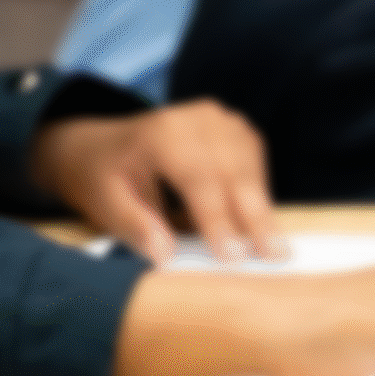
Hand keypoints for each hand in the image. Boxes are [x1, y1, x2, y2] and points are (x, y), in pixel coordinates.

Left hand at [29, 99, 284, 264]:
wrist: (100, 146)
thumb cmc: (103, 178)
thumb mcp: (104, 203)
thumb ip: (134, 227)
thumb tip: (165, 255)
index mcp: (160, 134)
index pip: (198, 177)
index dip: (217, 218)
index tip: (233, 255)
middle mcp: (195, 119)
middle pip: (232, 170)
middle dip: (254, 216)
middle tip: (274, 256)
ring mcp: (218, 119)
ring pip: (250, 165)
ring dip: (262, 206)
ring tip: (274, 248)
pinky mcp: (232, 128)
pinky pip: (254, 160)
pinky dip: (258, 190)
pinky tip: (260, 220)